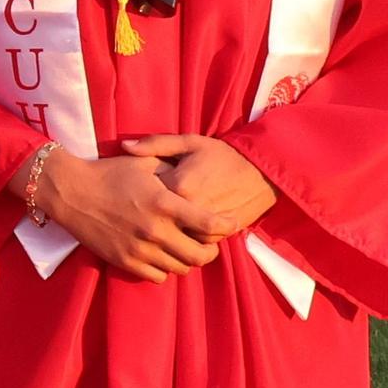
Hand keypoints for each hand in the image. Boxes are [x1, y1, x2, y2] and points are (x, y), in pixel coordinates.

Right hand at [27, 149, 222, 283]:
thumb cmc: (109, 173)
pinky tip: (162, 255)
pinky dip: (165, 269)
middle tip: (208, 243)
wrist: (71, 192)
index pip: (209, 223)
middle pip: (200, 256)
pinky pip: (158, 277)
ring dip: (187, 260)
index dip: (226, 226)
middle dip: (210, 251)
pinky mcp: (125, 262)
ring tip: (184, 248)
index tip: (230, 223)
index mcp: (164, 204)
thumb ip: (173, 173)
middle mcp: (155, 230)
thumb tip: (196, 183)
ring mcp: (140, 250)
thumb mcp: (145, 164)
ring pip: (180, 269)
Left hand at [120, 133, 275, 241]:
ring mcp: (204, 226)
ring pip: (177, 239)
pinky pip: (197, 245)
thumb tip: (126, 147)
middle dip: (152, 220)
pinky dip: (191, 241)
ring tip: (167, 225)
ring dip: (172, 235)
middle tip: (149, 213)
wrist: (262, 171)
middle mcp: (188, 209)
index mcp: (177, 185)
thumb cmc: (222, 154)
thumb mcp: (189, 142)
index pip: (146, 197)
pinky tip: (188, 231)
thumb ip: (155, 145)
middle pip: (159, 223)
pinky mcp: (219, 236)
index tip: (141, 192)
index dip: (142, 195)